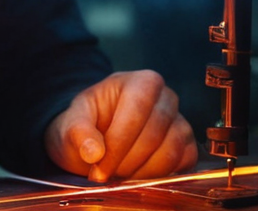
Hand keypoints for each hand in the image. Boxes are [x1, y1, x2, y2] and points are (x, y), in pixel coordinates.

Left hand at [45, 70, 196, 182]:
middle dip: (126, 162)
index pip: (136, 111)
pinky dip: (159, 176)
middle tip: (105, 175)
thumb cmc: (86, 127)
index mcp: (139, 81)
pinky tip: (137, 176)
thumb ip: (77, 132)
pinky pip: (183, 163)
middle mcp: (165, 97)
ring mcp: (179, 120)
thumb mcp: (70, 124)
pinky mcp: (187, 144)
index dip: (117, 144)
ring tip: (118, 174)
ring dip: (141, 173)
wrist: (97, 140)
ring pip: (170, 152)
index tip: (98, 169)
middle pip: (154, 135)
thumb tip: (93, 152)